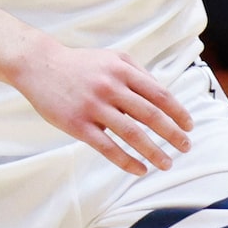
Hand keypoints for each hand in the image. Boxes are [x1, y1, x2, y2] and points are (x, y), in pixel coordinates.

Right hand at [12, 38, 192, 175]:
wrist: (39, 65)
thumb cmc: (80, 64)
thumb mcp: (112, 58)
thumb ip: (138, 73)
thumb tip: (163, 95)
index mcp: (122, 70)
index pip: (159, 94)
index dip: (178, 112)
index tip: (189, 126)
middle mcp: (110, 87)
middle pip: (150, 115)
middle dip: (173, 134)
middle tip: (186, 147)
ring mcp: (93, 106)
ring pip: (132, 134)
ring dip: (154, 151)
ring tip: (166, 164)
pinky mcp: (77, 124)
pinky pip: (107, 147)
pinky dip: (126, 161)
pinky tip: (139, 169)